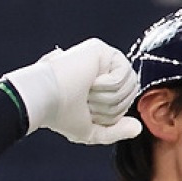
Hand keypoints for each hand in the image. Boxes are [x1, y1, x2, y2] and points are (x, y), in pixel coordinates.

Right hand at [0, 38, 142, 144]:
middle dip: (111, 107)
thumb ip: (115, 131)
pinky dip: (107, 85)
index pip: (125, 102)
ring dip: (107, 97)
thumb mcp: (91, 131)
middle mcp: (101, 70)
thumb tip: (137, 127)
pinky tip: (89, 81)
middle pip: (131, 93)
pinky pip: (123, 73)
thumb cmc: (59, 114)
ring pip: (130, 84)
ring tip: (86, 91)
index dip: (111, 115)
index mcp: (99, 86)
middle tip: (86, 101)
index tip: (87, 111)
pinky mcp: (100, 49)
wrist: (43, 98)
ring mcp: (101, 58)